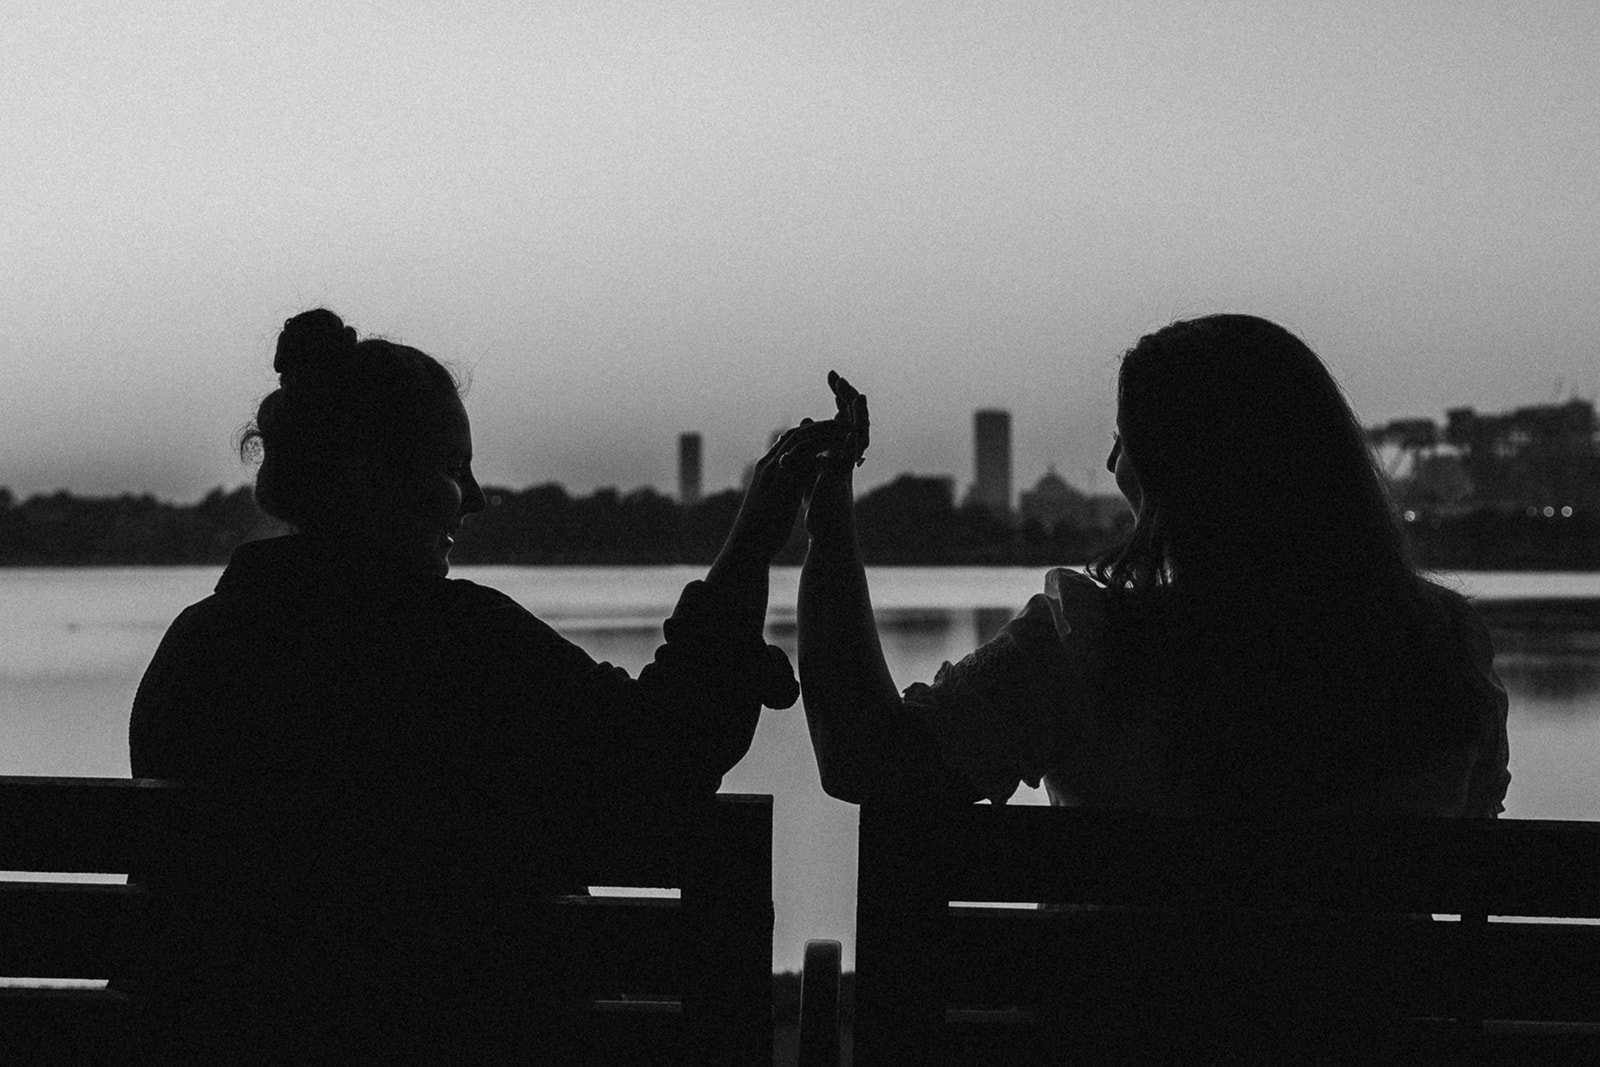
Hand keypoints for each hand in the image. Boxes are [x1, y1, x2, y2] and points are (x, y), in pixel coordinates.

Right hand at [726, 419, 851, 562]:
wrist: (747, 546)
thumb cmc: (759, 529)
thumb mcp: (770, 501)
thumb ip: (778, 487)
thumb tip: (788, 482)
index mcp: (766, 468)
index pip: (789, 439)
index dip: (810, 431)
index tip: (830, 429)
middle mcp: (769, 466)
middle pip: (797, 435)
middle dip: (822, 426)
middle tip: (844, 423)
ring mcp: (774, 474)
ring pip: (802, 443)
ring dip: (827, 434)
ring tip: (847, 431)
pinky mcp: (783, 485)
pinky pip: (805, 461)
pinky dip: (823, 453)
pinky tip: (839, 454)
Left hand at [804, 371, 869, 542]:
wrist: (826, 530)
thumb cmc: (819, 504)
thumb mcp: (811, 467)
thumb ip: (812, 445)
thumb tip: (806, 422)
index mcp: (840, 449)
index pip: (842, 415)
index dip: (840, 396)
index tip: (832, 375)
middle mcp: (847, 455)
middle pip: (854, 418)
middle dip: (848, 397)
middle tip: (839, 376)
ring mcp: (847, 467)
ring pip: (858, 435)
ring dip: (858, 416)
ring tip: (859, 395)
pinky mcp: (842, 480)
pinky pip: (850, 460)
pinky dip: (851, 444)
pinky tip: (851, 430)